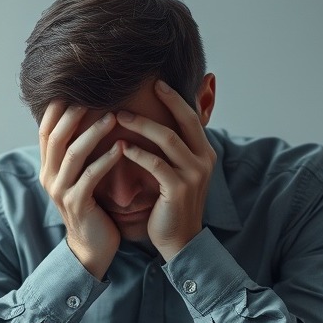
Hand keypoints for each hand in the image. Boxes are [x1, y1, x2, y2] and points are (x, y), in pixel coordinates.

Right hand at [39, 102, 121, 279]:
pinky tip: (122, 148)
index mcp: (48, 167)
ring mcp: (61, 191)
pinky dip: (106, 159)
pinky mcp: (77, 204)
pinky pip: (90, 176)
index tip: (75, 88)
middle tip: (96, 96)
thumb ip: (77, 153)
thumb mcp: (78, 177)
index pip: (46, 130)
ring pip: (73, 154)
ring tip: (114, 117)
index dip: (56, 108)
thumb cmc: (91, 207)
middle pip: (56, 137)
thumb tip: (86, 119)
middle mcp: (49, 177)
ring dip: (93, 133)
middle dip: (74, 114)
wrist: (92, 247)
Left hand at [116, 80, 216, 260]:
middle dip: (163, 101)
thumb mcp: (178, 173)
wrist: (179, 241)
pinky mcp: (179, 189)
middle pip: (183, 121)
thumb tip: (156, 124)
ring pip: (168, 139)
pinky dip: (138, 153)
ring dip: (141, 125)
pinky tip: (121, 146)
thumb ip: (173, 150)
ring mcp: (194, 174)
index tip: (156, 82)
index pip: (191, 117)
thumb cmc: (172, 205)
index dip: (174, 98)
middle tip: (138, 87)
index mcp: (205, 153)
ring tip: (118, 116)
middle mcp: (204, 160)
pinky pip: (156, 164)